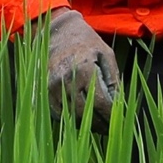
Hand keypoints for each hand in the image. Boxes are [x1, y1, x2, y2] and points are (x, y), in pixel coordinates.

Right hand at [39, 7, 120, 122]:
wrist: (57, 32)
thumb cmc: (86, 42)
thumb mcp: (106, 55)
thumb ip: (113, 79)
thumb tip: (118, 104)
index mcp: (85, 70)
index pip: (101, 103)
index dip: (110, 116)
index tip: (118, 123)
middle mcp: (66, 80)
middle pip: (85, 114)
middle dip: (99, 124)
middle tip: (110, 130)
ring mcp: (52, 87)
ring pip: (71, 116)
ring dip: (86, 125)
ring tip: (98, 126)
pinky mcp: (44, 91)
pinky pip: (58, 113)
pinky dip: (70, 119)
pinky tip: (82, 119)